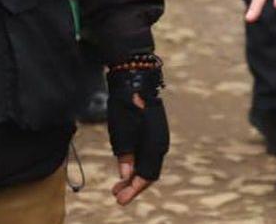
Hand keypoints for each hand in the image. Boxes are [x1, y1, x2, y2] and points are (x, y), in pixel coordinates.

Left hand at [107, 61, 168, 205]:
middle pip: (149, 172)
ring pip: (148, 163)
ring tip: (118, 184)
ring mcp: (158, 135)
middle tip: (116, 194)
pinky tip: (126, 165)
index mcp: (155, 143)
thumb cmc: (127, 102)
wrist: (135, 76)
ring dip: (134, 175)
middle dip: (133, 185)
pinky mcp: (153, 129)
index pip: (147, 176)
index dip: (133, 190)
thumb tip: (126, 176)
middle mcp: (160, 142)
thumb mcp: (122, 129)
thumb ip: (125, 154)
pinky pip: (147, 153)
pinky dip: (137, 163)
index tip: (119, 200)